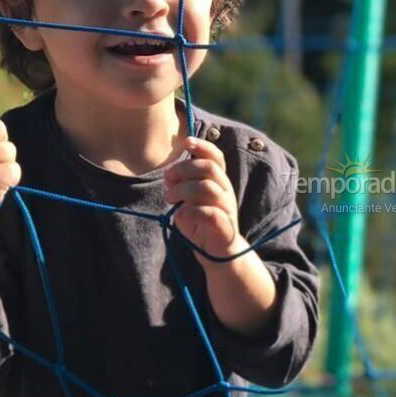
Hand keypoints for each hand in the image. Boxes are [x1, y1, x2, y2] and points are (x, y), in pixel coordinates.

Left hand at [163, 136, 243, 260]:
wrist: (218, 253)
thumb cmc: (201, 224)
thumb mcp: (190, 200)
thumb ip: (183, 185)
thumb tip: (169, 175)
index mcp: (219, 182)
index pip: (216, 157)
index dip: (202, 146)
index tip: (185, 143)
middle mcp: (225, 192)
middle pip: (209, 169)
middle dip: (183, 170)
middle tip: (168, 181)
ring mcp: (227, 209)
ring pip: (208, 188)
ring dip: (183, 190)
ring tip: (169, 198)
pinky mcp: (224, 227)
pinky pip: (209, 214)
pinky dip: (190, 211)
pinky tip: (180, 214)